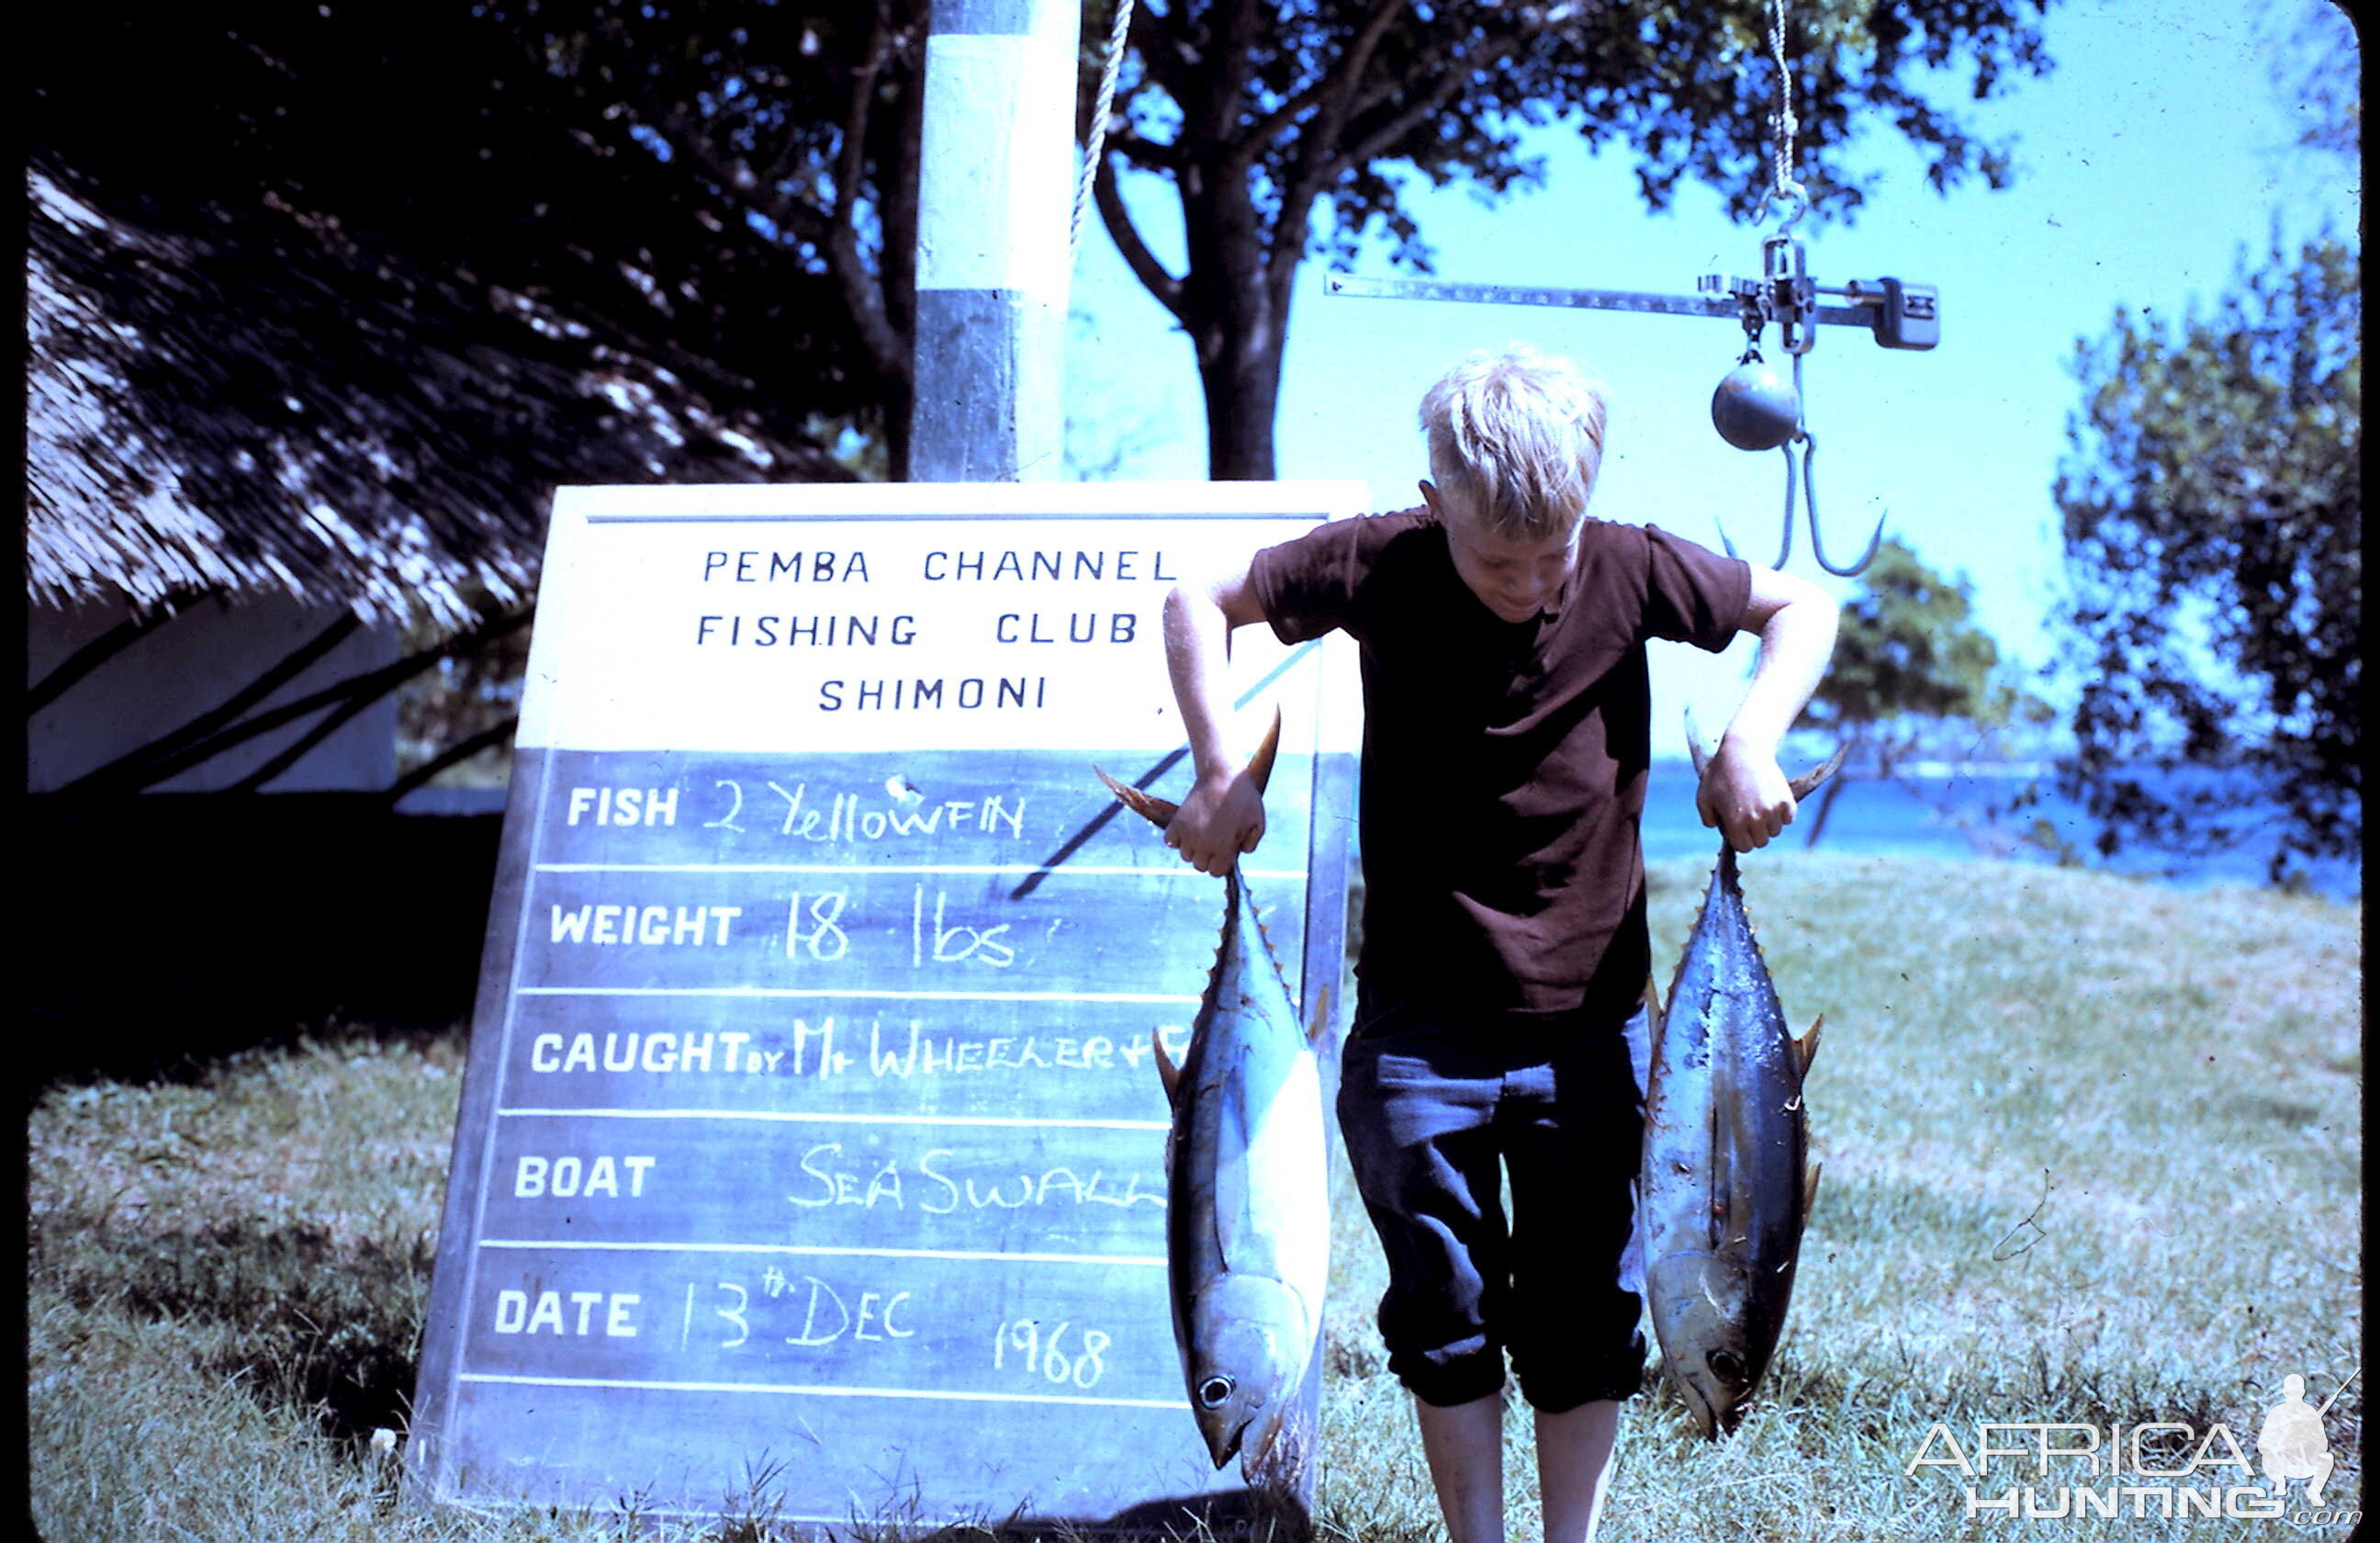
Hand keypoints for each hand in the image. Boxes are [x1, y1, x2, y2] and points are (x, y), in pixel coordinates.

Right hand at [1165, 769, 1265, 875]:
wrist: (1222, 775)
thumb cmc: (1243, 798)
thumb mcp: (1257, 822)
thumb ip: (1251, 843)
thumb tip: (1240, 853)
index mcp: (1223, 846)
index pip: (1216, 872)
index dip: (1222, 864)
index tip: (1225, 853)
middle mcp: (1202, 843)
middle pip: (1200, 866)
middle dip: (1209, 857)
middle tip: (1216, 842)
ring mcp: (1187, 833)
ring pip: (1186, 856)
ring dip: (1194, 849)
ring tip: (1203, 834)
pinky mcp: (1177, 822)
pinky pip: (1170, 841)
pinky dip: (1177, 840)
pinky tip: (1188, 832)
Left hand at [1695, 736, 1795, 851]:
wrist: (1743, 751)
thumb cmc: (1721, 773)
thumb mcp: (1704, 797)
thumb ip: (1708, 819)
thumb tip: (1718, 829)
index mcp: (1735, 822)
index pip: (1744, 847)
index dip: (1740, 839)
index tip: (1737, 828)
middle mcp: (1756, 819)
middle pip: (1761, 842)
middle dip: (1754, 832)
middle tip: (1748, 816)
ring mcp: (1773, 810)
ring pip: (1775, 831)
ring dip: (1768, 823)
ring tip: (1759, 806)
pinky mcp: (1786, 800)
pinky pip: (1788, 819)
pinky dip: (1782, 814)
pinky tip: (1772, 802)